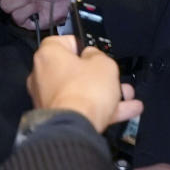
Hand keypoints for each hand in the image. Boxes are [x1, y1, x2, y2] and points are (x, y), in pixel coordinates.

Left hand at [28, 35, 142, 131]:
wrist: (75, 128)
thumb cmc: (84, 91)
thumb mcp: (103, 64)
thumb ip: (99, 55)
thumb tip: (93, 56)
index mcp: (48, 55)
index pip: (62, 42)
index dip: (82, 45)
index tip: (96, 52)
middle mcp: (42, 75)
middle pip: (74, 70)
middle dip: (100, 75)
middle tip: (115, 77)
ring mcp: (48, 98)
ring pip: (81, 91)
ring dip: (105, 92)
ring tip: (127, 95)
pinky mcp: (56, 116)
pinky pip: (81, 107)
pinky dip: (102, 108)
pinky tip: (126, 110)